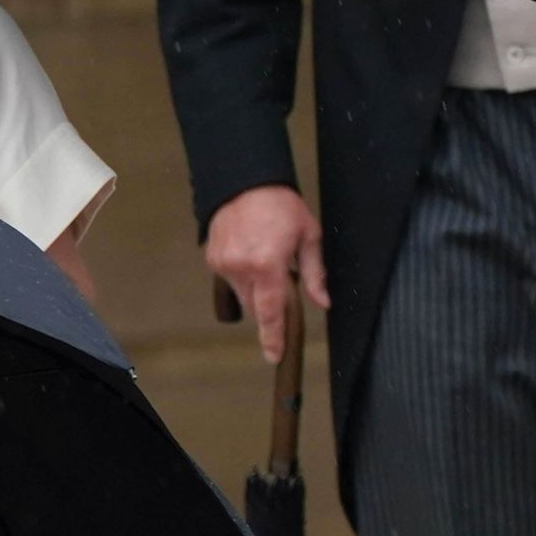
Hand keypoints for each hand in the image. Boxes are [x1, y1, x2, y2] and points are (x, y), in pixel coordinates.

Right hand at [206, 185, 329, 363]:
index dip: (273, 337)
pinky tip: (250, 252)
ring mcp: (224, 263)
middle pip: (256, 306)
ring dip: (255, 286)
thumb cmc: (278, 204)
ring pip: (242, 293)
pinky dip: (242, 273)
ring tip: (264, 256)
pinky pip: (230, 278)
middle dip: (269, 302)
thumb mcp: (308, 235)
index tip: (274, 355)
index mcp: (268, 264)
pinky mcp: (213, 258)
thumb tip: (322, 300)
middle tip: (280, 278)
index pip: (271, 312)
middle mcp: (242, 267)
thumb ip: (314, 273)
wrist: (244, 181)